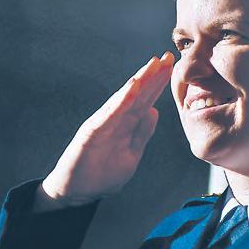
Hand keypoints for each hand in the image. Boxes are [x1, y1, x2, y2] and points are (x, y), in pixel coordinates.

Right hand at [37, 52, 173, 209]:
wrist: (75, 193)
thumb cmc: (100, 175)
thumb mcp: (131, 154)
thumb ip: (141, 134)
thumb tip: (154, 112)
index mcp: (125, 125)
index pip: (145, 101)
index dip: (159, 84)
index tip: (173, 67)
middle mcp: (114, 120)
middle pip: (137, 94)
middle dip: (153, 75)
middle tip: (168, 56)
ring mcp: (102, 124)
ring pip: (124, 99)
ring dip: (139, 81)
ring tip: (152, 65)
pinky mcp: (91, 133)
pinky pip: (109, 114)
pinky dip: (121, 100)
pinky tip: (132, 88)